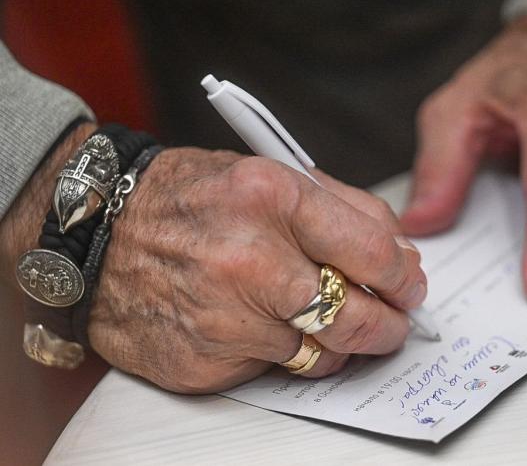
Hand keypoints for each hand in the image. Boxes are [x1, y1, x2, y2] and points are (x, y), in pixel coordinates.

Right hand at [84, 148, 426, 392]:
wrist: (98, 234)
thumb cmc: (188, 200)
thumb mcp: (268, 175)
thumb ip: (345, 210)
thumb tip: (402, 256)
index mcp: (271, 198)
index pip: (372, 251)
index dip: (403, 276)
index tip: (409, 284)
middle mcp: (248, 260)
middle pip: (356, 317)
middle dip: (388, 325)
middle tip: (394, 322)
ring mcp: (224, 318)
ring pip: (323, 355)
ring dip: (340, 343)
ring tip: (328, 320)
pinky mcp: (204, 362)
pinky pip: (275, 371)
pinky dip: (286, 353)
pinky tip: (268, 328)